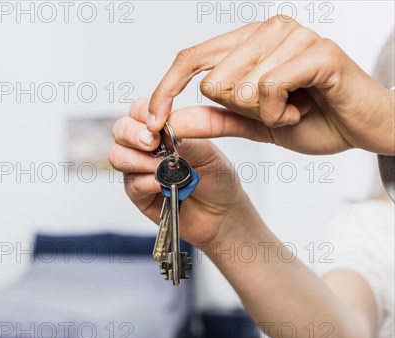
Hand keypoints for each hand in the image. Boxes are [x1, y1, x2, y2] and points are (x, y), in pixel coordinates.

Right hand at [109, 98, 256, 246]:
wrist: (222, 214)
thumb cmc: (218, 179)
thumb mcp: (209, 154)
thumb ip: (187, 140)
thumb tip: (165, 130)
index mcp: (162, 130)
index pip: (139, 111)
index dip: (143, 114)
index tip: (157, 127)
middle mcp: (145, 148)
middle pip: (120, 130)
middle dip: (132, 134)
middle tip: (151, 143)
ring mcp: (139, 170)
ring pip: (118, 156)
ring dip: (137, 159)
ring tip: (161, 168)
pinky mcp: (138, 194)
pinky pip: (131, 183)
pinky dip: (146, 182)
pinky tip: (162, 185)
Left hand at [146, 16, 394, 155]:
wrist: (363, 128)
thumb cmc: (314, 119)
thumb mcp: (253, 125)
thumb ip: (215, 120)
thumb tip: (173, 120)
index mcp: (248, 43)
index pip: (190, 58)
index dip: (167, 90)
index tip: (153, 122)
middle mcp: (267, 31)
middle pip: (212, 81)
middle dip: (239, 110)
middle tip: (273, 109)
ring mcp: (292, 36)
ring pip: (239, 87)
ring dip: (265, 113)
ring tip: (293, 106)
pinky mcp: (316, 50)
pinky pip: (269, 88)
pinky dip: (281, 111)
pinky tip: (302, 107)